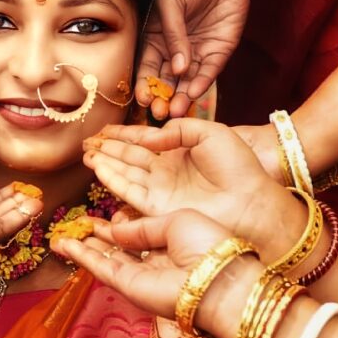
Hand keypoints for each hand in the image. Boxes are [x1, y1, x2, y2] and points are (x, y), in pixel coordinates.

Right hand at [51, 211, 232, 322]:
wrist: (218, 278)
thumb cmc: (208, 244)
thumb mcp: (175, 220)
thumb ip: (142, 226)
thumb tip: (115, 229)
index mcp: (172, 244)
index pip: (139, 234)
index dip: (118, 224)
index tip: (103, 214)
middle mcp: (155, 261)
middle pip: (119, 248)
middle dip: (96, 238)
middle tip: (76, 225)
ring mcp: (142, 275)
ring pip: (106, 260)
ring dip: (83, 249)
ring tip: (61, 237)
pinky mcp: (130, 287)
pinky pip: (102, 270)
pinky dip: (82, 258)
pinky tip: (66, 246)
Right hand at [83, 120, 281, 239]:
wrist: (250, 199)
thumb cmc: (238, 165)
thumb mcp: (210, 132)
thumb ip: (178, 129)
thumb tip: (151, 138)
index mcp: (179, 152)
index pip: (144, 140)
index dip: (122, 135)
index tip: (103, 130)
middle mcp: (166, 171)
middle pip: (129, 157)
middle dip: (107, 149)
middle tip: (86, 143)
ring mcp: (161, 190)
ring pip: (125, 174)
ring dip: (105, 163)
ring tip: (86, 154)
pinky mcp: (158, 207)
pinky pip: (129, 192)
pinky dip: (112, 179)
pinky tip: (98, 168)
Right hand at [136, 0, 248, 118]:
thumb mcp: (170, 0)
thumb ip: (173, 34)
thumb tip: (176, 68)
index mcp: (155, 37)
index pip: (147, 66)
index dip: (144, 83)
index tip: (142, 98)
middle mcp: (174, 49)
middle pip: (165, 80)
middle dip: (162, 97)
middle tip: (159, 113)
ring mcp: (196, 52)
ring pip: (186, 82)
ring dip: (181, 98)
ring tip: (176, 112)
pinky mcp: (218, 52)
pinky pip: (208, 72)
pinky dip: (201, 85)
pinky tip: (194, 95)